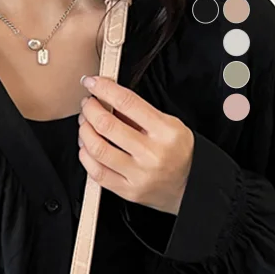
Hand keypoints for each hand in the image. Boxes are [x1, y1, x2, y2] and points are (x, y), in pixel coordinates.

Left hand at [77, 75, 194, 215]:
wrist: (189, 186)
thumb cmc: (178, 153)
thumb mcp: (170, 126)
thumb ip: (140, 115)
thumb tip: (108, 99)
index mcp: (166, 132)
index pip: (127, 102)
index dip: (104, 89)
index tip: (92, 83)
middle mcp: (151, 154)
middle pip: (107, 126)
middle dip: (91, 110)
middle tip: (88, 105)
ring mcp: (138, 174)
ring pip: (98, 149)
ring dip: (85, 132)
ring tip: (85, 125)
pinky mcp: (127, 190)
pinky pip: (97, 173)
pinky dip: (85, 156)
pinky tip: (86, 147)